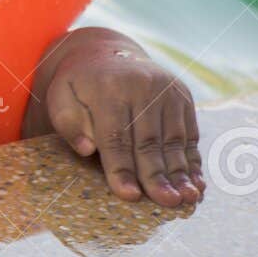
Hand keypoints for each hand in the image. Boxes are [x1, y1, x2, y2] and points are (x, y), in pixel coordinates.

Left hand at [37, 32, 203, 207]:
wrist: (106, 53)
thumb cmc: (80, 86)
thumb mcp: (60, 97)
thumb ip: (67, 123)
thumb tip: (86, 149)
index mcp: (108, 87)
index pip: (115, 136)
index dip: (122, 168)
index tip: (129, 196)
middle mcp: (142, 86)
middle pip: (148, 140)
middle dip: (156, 175)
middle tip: (166, 203)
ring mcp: (167, 90)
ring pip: (173, 140)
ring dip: (180, 173)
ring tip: (186, 199)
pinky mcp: (183, 97)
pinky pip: (189, 134)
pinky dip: (192, 161)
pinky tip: (196, 184)